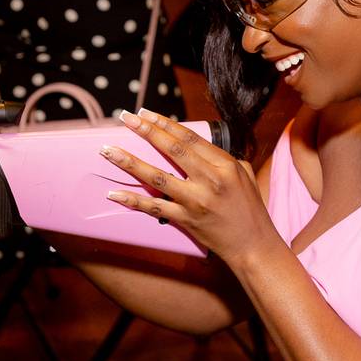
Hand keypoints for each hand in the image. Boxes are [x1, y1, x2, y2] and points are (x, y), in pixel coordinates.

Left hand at [99, 109, 279, 266]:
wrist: (252, 246)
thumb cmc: (250, 210)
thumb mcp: (244, 174)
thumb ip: (222, 158)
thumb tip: (197, 145)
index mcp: (224, 166)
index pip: (189, 138)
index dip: (165, 123)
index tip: (146, 113)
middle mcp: (209, 181)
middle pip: (171, 150)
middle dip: (145, 131)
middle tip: (125, 118)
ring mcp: (195, 201)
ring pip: (156, 176)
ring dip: (129, 162)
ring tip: (108, 150)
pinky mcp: (185, 220)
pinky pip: (153, 208)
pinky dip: (132, 201)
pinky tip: (114, 194)